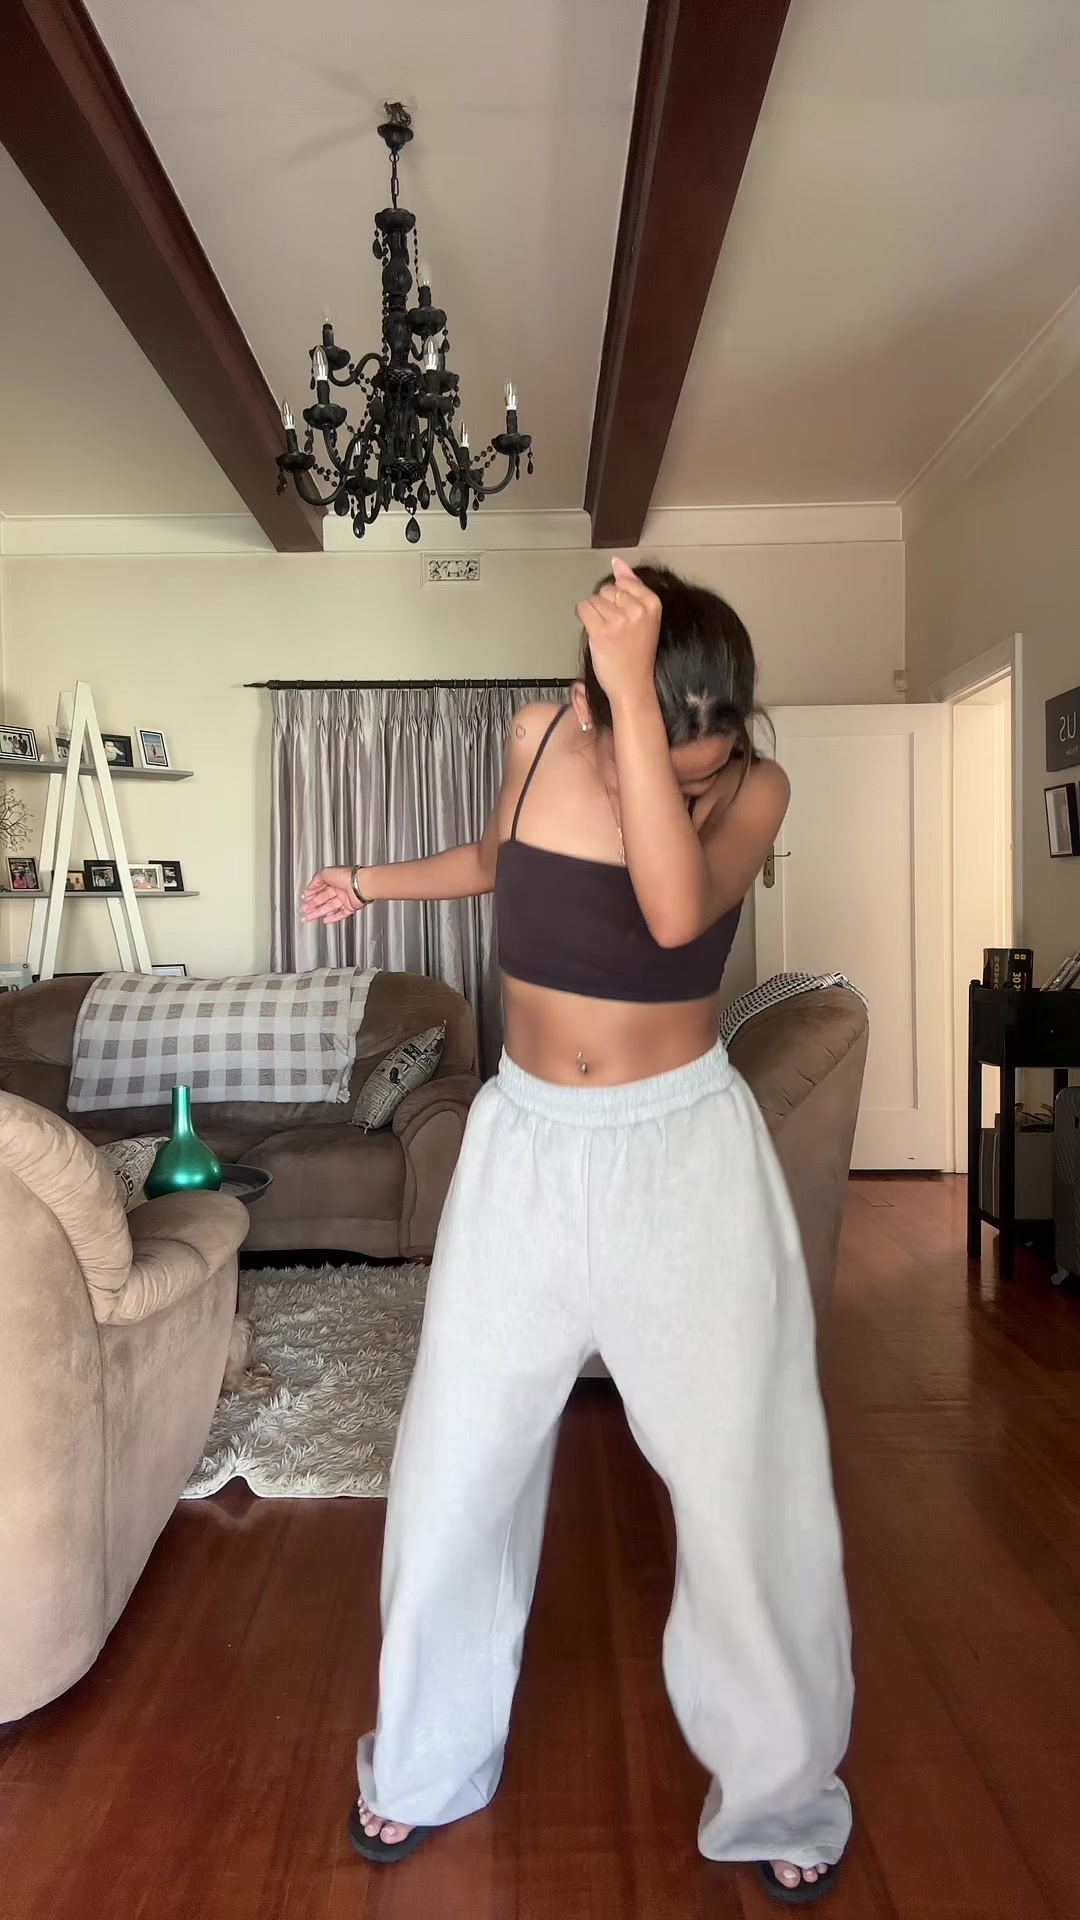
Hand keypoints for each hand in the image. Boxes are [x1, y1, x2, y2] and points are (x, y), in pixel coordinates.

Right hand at [301, 866, 364, 924]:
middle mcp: (339, 888)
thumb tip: (309, 888)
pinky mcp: (351, 906)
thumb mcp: (325, 873)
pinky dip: (333, 918)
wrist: (360, 885)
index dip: (311, 894)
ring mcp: (345, 897)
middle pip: (322, 899)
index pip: (319, 887)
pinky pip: (341, 913)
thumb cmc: (346, 876)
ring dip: (318, 913)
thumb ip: (315, 881)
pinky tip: (326, 920)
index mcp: (333, 879)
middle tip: (304, 910)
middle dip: (312, 905)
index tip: (304, 899)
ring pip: (329, 907)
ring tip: (309, 917)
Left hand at [576, 557, 660, 704]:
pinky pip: (583, 609)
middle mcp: (637, 610)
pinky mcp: (601, 631)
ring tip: (607, 632)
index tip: (625, 615)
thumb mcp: (644, 616)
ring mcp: (619, 621)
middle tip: (616, 627)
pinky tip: (594, 631)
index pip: (623, 581)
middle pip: (607, 590)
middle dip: (606, 605)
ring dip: (595, 614)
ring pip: (594, 600)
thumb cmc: (637, 652)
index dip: (618, 597)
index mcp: (652, 604)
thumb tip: (617, 561)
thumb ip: (632, 586)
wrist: (633, 684)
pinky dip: (584, 617)